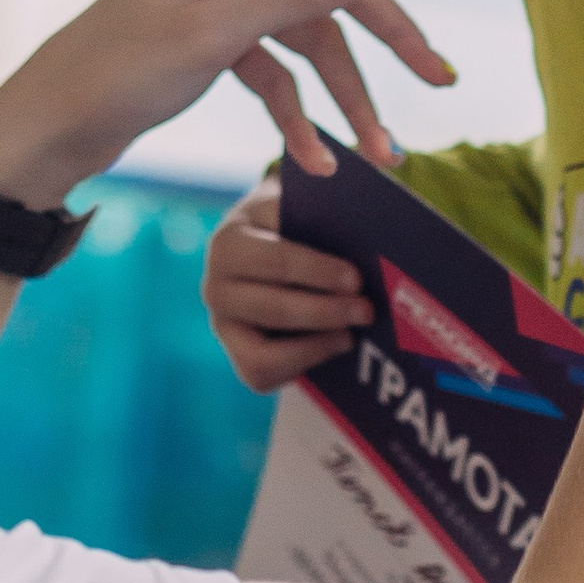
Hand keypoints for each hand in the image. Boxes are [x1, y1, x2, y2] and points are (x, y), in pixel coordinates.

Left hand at [0, 0, 468, 202]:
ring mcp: (228, 0)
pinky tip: (313, 162)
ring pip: (314, 41)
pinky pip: (279, 75)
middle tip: (440, 83)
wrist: (48, 127)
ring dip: (348, 97)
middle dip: (389, 40)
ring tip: (382, 154)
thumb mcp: (214, 36)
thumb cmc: (116, 69)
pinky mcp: (218, 44)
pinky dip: (299, 116)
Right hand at [204, 175, 373, 387]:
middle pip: (271, 308)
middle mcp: (215, 287)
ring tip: (351, 334)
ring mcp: (222, 325)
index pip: (275, 261)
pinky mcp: (235, 354)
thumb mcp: (297, 207)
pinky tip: (333, 344)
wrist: (266, 249)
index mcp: (229, 242)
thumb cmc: (292, 224)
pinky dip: (301, 365)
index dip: (317, 271)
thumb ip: (320, 213)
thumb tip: (368, 213)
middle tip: (366, 310)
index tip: (356, 278)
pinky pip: (262, 375)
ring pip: (261, 353)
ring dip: (314, 346)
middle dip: (324, 311)